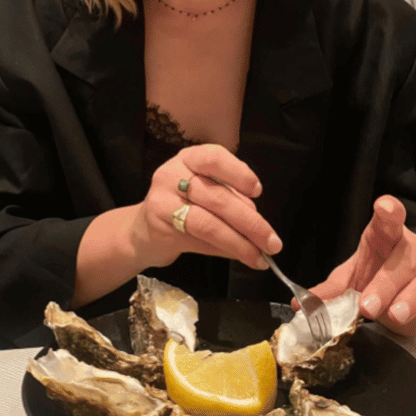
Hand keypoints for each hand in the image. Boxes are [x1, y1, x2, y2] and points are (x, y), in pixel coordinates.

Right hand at [133, 144, 280, 271]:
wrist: (143, 231)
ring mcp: (162, 202)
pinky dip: (224, 250)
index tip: (258, 192)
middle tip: (272, 242)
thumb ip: (231, 198)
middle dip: (250, 222)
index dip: (239, 174)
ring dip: (239, 243)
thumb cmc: (184, 205)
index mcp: (190, 159)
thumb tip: (260, 225)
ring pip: (208, 224)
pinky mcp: (160, 230)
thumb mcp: (206, 190)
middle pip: (217, 197)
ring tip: (260, 256)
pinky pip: (199, 241)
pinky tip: (241, 257)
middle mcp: (172, 175)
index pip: (215, 158)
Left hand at [311, 195, 415, 336]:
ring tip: (393, 315)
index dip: (389, 211)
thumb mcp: (351, 283)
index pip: (390, 218)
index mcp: (386, 237)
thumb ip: (329, 291)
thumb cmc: (378, 282)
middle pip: (404, 257)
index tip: (385, 207)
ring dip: (410, 296)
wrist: (407, 304)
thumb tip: (299, 303)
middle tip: (367, 306)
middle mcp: (413, 247)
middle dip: (385, 282)